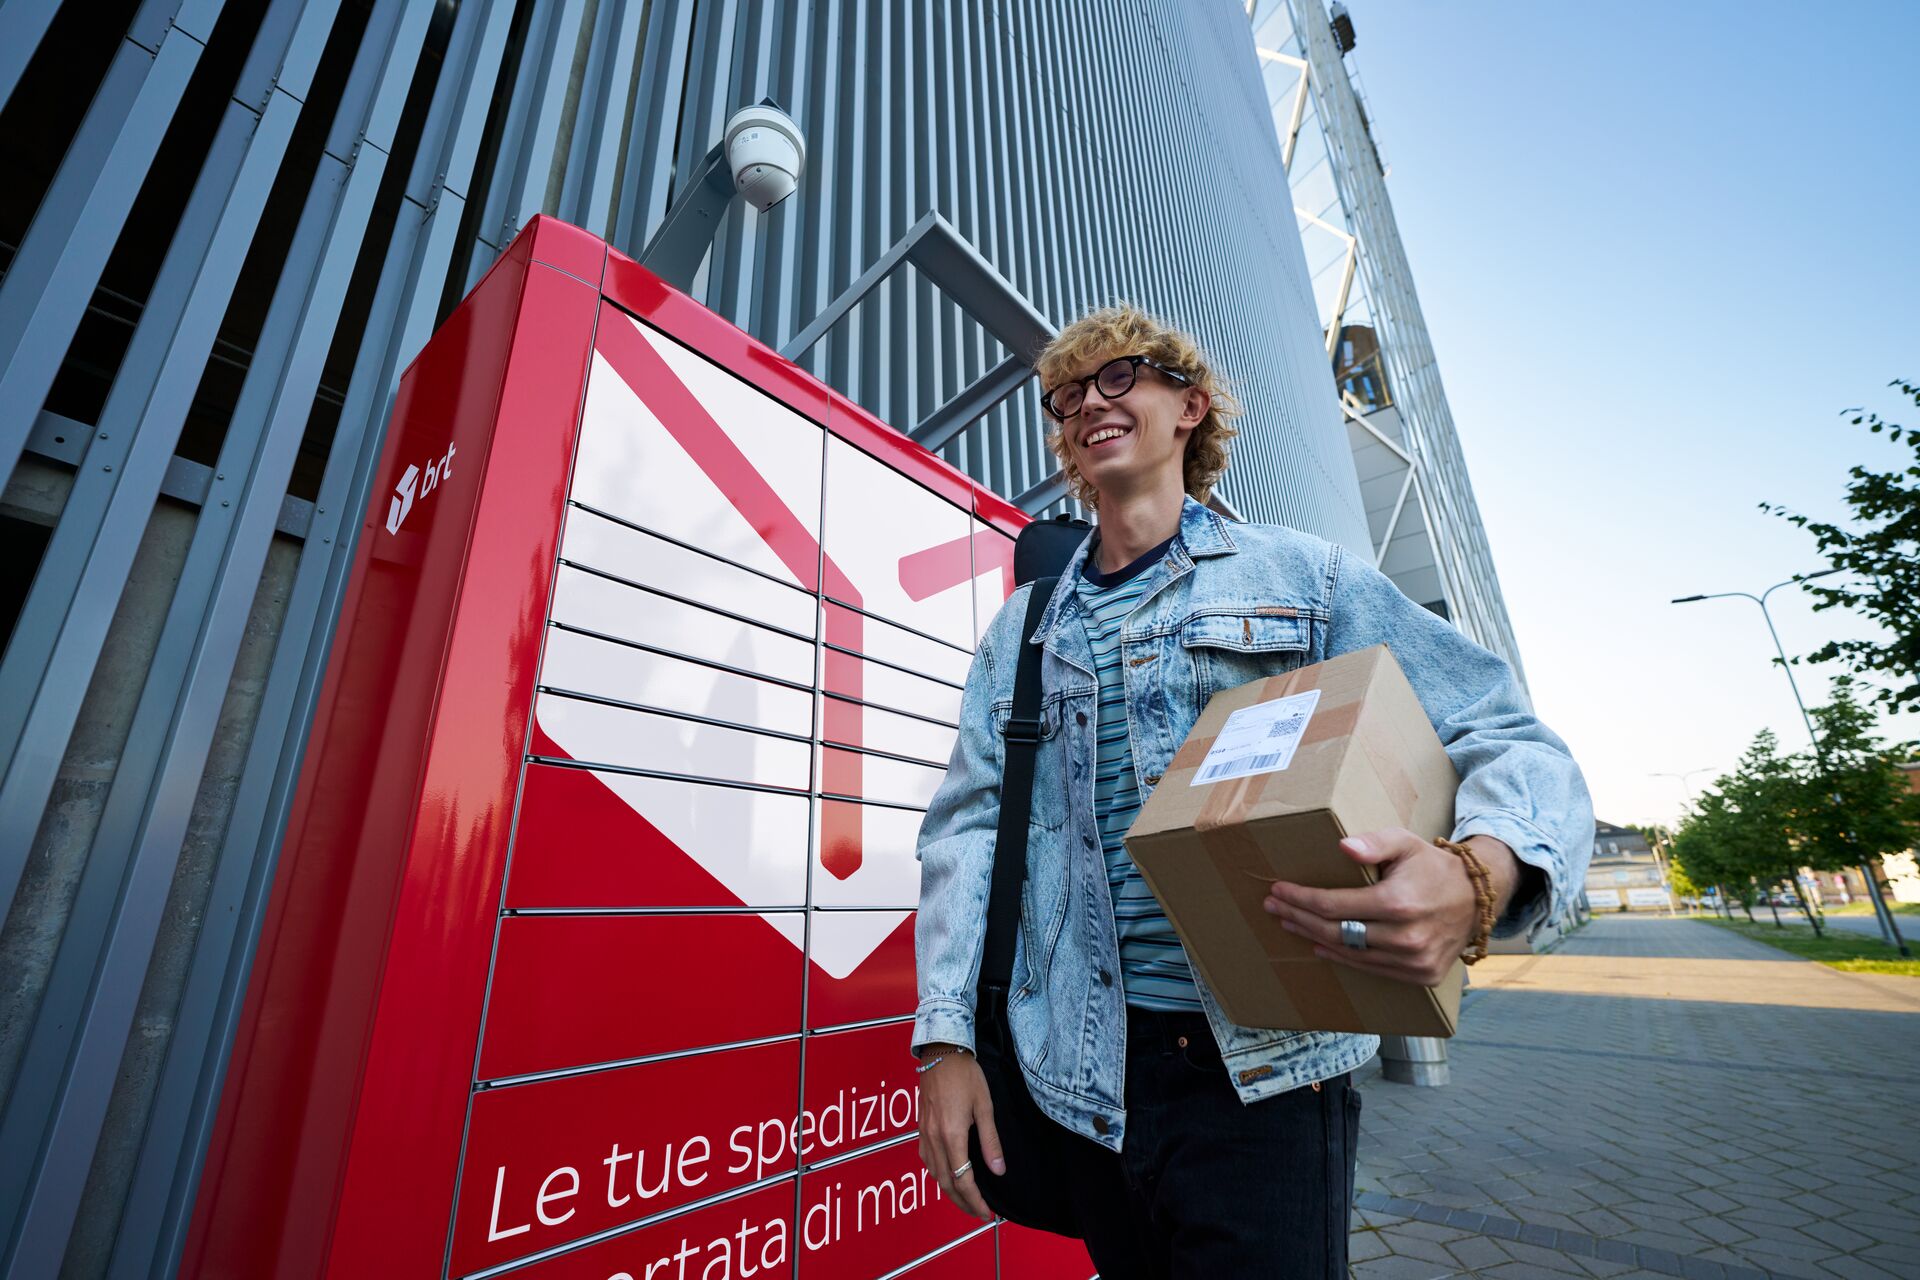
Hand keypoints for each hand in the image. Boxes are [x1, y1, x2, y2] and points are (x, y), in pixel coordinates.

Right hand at [915, 1046, 1003, 1220]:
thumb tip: (998, 1170)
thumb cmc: (965, 1074)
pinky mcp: (921, 1126)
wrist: (941, 1050)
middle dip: (963, 1202)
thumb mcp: (985, 1106)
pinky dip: (937, 1174)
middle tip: (979, 1212)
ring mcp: (924, 1132)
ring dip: (949, 1191)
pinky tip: (946, 1175)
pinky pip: (926, 1159)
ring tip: (966, 1199)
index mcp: (951, 1135)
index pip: (963, 1179)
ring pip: (933, 1174)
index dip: (975, 1201)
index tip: (987, 1213)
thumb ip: (990, 1141)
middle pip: (946, 1183)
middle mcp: (934, 1137)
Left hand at [1262, 829, 1518, 985]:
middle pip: (1334, 932)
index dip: (1301, 899)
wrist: (1476, 898)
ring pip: (1349, 954)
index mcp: (1398, 903)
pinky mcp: (1420, 975)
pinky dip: (1342, 957)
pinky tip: (1320, 946)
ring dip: (1314, 938)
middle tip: (1273, 907)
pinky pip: (1370, 969)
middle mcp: (1405, 937)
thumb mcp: (1405, 842)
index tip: (1278, 891)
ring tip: (1290, 923)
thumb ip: (1374, 843)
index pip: (1334, 905)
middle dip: (1298, 918)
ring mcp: (1414, 961)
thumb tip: (1343, 847)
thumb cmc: (1432, 866)